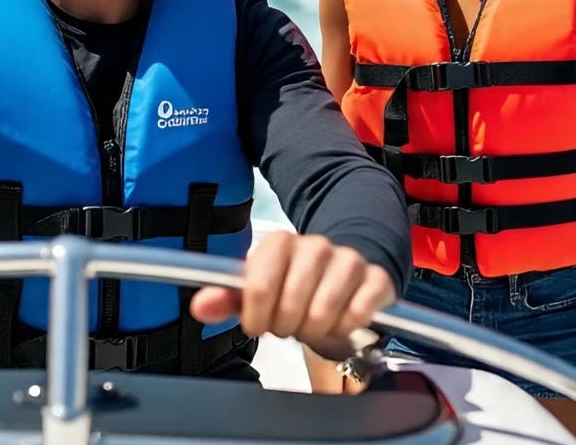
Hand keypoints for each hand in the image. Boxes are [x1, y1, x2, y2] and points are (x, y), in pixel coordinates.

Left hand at [189, 232, 395, 359]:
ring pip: (324, 314)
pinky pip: (359, 315)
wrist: (341, 272)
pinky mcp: (376, 279)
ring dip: (314, 332)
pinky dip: (346, 329)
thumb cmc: (292, 285)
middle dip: (286, 327)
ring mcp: (348, 260)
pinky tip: (339, 320)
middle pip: (291, 307)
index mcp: (279, 243)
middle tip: (288, 324)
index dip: (256, 318)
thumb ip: (226, 298)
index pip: (259, 289)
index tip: (259, 324)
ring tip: (311, 322)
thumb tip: (199, 307)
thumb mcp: (256, 290)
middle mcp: (315, 245)